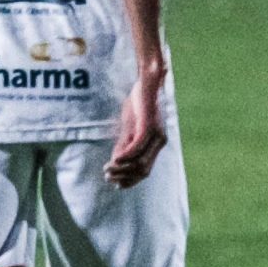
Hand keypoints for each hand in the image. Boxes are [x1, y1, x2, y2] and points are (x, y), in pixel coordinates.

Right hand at [105, 65, 168, 188]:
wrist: (148, 81)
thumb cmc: (139, 101)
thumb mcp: (130, 126)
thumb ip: (125, 142)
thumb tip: (116, 161)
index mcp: (157, 143)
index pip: (145, 170)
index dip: (130, 181)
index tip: (116, 184)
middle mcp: (160, 142)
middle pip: (143, 170)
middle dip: (124, 178)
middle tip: (107, 177)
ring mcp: (156, 135)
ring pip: (140, 162)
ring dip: (122, 169)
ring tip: (107, 169)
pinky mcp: (149, 126)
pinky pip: (137, 147)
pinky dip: (125, 156)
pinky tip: (114, 159)